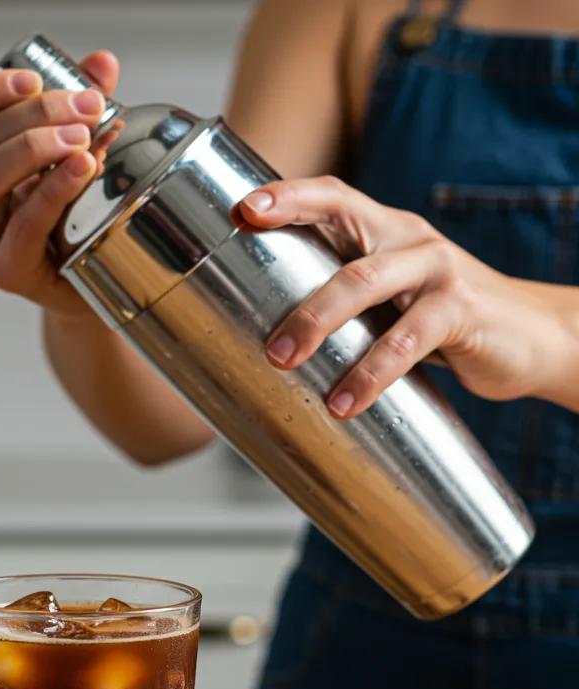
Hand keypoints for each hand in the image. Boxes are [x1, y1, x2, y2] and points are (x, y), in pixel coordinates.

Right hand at [0, 52, 118, 316]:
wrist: (86, 284)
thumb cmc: (71, 217)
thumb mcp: (72, 155)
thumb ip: (79, 109)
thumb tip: (103, 63)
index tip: (34, 78)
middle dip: (32, 115)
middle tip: (85, 106)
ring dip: (34, 148)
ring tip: (83, 135)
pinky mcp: (5, 273)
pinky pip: (22, 225)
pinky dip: (53, 191)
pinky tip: (83, 168)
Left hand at [234, 176, 571, 418]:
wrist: (533, 335)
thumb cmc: (443, 318)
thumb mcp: (392, 298)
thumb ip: (344, 298)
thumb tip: (262, 332)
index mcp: (384, 231)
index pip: (333, 197)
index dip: (288, 197)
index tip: (242, 210)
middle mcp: (408, 239)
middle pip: (343, 230)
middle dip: (290, 273)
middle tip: (260, 332)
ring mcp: (437, 270)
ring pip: (366, 283)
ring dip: (318, 322)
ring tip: (284, 363)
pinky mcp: (461, 309)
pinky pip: (407, 340)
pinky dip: (371, 374)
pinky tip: (345, 404)